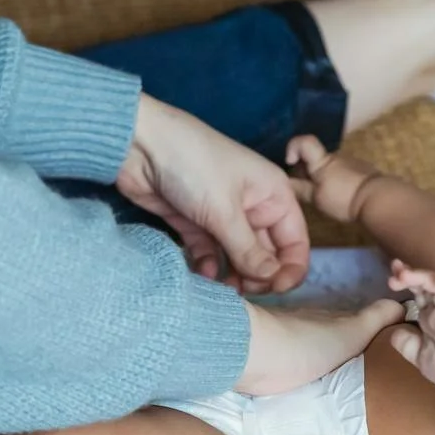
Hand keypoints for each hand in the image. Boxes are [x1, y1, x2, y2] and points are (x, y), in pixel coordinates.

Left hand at [118, 96, 309, 293]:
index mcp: (273, 195)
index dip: (290, 269)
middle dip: (258, 277)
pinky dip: (207, 266)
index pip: (295, 242)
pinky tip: (201, 274)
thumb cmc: (192, 163)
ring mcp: (223, 215)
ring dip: (233, 276)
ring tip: (221, 288)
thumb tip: (273, 279)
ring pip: (237, 257)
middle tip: (242, 290)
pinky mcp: (195, 223)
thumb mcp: (224, 210)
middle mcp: (253, 206)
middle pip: (267, 254)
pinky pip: (209, 253)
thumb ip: (249, 250)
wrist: (139, 144)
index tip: (275, 289)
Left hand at [234, 299, 404, 395]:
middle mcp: (311, 329)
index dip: (374, 333)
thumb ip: (375, 319)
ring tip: (347, 385)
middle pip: (336, 338)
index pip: (359, 323)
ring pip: (316, 354)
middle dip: (352, 351)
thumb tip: (403, 302)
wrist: (253, 355)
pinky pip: (297, 371)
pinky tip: (314, 391)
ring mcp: (290, 347)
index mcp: (333, 321)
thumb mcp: (351, 331)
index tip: (391, 348)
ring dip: (329, 365)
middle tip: (372, 371)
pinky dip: (308, 377)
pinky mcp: (272, 367)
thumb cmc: (306, 343)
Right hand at [285, 135, 378, 223]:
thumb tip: (284, 183)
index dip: (293, 148)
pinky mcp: (363, 171)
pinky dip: (337, 182)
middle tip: (306, 190)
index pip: (303, 141)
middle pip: (315, 157)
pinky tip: (341, 197)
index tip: (290, 163)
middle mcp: (335, 156)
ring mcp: (351, 162)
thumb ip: (299, 189)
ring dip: (323, 178)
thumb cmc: (343, 197)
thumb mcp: (316, 198)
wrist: (379, 198)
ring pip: (329, 166)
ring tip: (326, 198)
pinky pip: (343, 173)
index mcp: (321, 160)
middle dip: (307, 171)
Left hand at [386, 262, 434, 401]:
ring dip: (424, 277)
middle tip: (395, 272)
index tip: (391, 275)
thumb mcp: (418, 356)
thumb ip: (405, 342)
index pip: (417, 291)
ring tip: (405, 275)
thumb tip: (392, 329)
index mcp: (429, 316)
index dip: (404, 281)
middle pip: (426, 284)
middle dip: (409, 275)